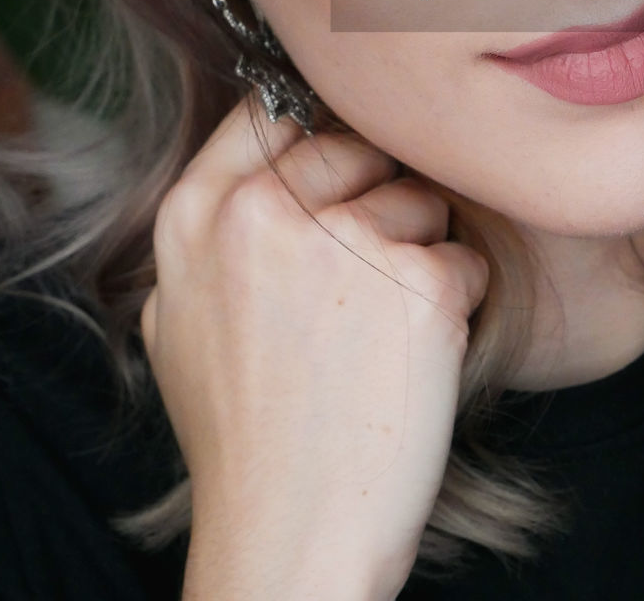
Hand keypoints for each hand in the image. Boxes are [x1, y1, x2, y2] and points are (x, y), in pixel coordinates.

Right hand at [140, 96, 488, 599]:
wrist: (290, 533)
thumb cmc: (242, 430)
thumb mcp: (179, 315)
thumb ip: (215, 227)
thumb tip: (272, 158)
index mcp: (196, 214)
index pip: (271, 108)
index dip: (315, 133)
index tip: (339, 161)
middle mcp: (262, 212)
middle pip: (356, 146)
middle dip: (374, 198)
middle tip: (361, 280)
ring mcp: (344, 242)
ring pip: (418, 196)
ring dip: (418, 250)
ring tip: (378, 331)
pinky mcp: (420, 283)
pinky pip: (464, 254)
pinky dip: (456, 300)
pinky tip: (414, 356)